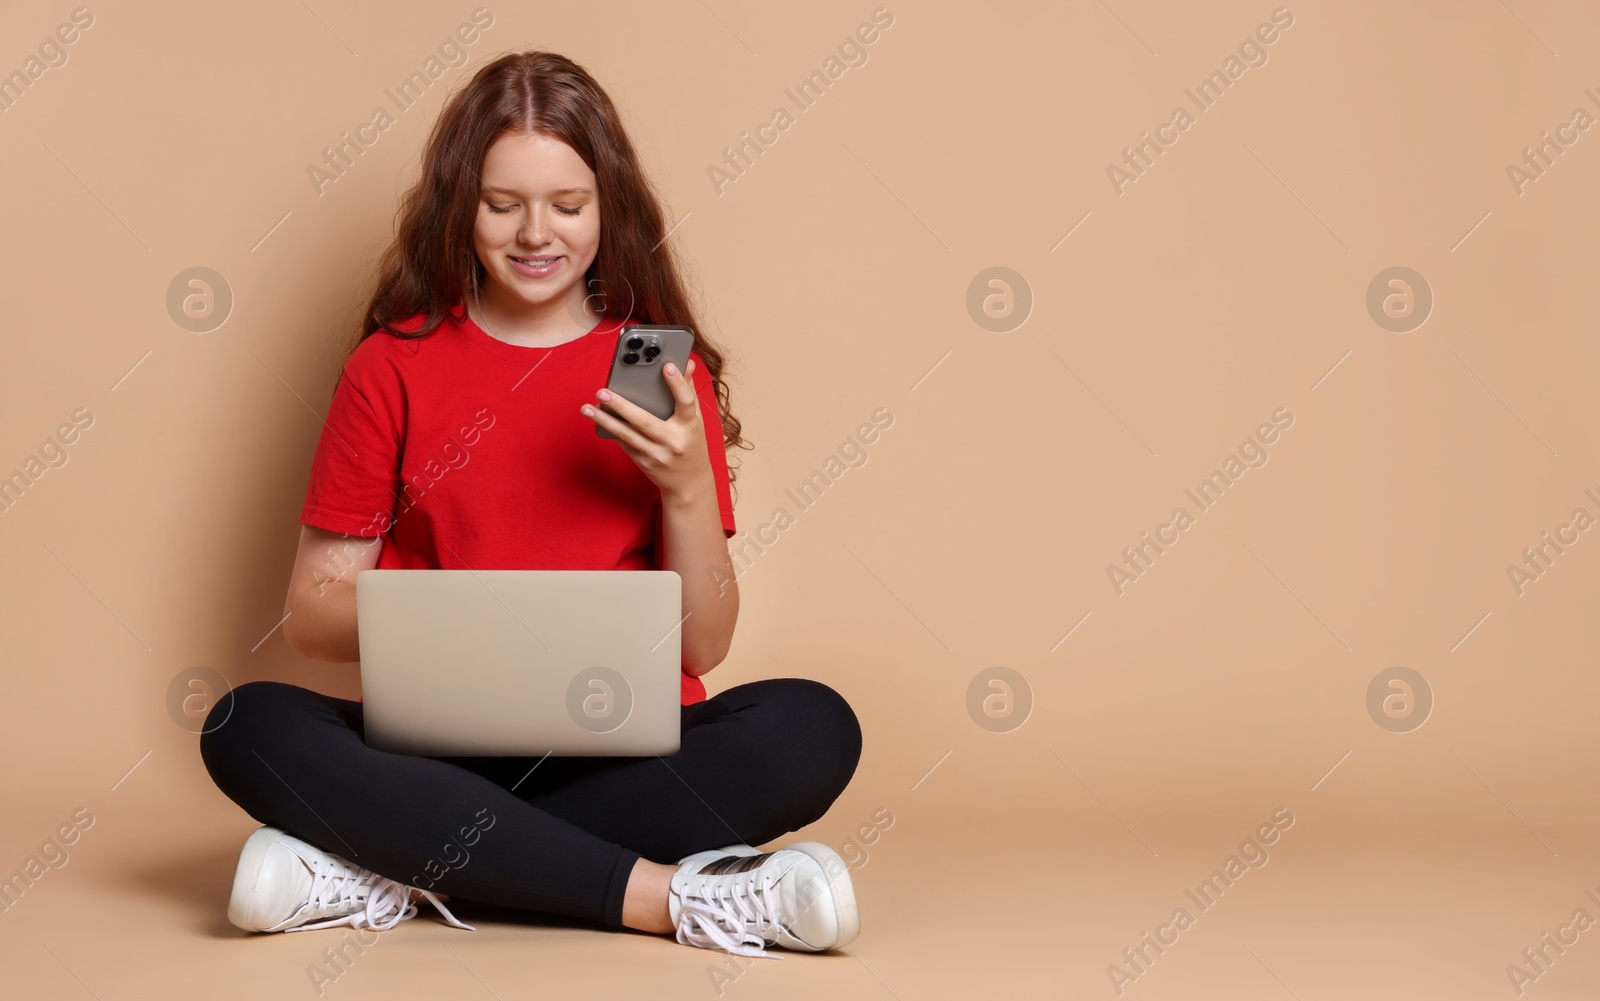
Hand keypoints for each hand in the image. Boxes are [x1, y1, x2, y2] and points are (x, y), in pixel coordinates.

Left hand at [581, 359, 712, 502]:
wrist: (689, 482)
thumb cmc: (691, 443)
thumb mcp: (695, 420)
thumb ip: (688, 391)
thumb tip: (685, 364)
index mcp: (690, 426)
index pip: (686, 402)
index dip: (677, 384)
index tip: (666, 366)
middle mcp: (673, 441)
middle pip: (644, 421)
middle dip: (621, 406)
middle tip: (602, 392)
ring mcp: (657, 454)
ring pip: (627, 435)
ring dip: (605, 421)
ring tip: (588, 408)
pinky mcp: (643, 462)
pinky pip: (625, 443)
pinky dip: (611, 430)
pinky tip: (598, 419)